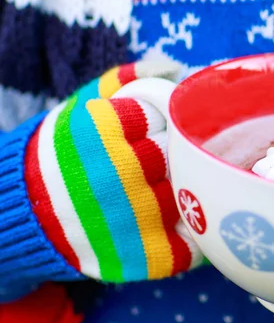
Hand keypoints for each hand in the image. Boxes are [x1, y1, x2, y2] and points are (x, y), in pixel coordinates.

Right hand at [25, 62, 202, 281]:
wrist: (24, 214)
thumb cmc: (64, 153)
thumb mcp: (83, 105)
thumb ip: (127, 78)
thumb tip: (173, 67)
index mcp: (104, 129)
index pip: (170, 117)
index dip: (173, 124)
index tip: (166, 130)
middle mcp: (118, 173)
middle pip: (183, 156)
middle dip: (186, 155)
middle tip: (183, 158)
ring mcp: (131, 218)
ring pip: (192, 194)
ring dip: (195, 190)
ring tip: (189, 185)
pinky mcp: (141, 255)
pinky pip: (193, 243)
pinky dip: (199, 231)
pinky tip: (194, 219)